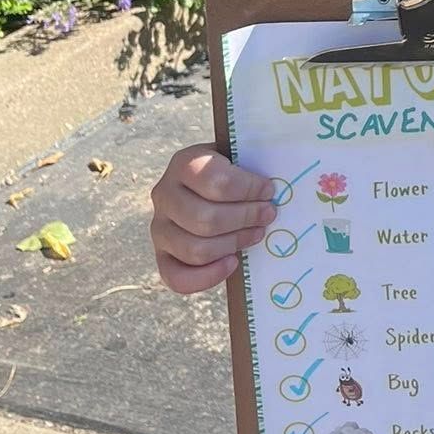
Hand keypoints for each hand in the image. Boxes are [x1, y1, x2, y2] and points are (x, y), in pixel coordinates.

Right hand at [150, 143, 277, 294]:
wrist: (209, 186)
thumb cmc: (232, 171)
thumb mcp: (239, 156)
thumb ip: (254, 164)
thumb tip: (274, 190)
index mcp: (184, 163)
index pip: (213, 179)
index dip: (247, 188)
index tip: (268, 191)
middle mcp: (165, 195)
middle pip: (205, 218)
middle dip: (245, 219)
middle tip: (268, 214)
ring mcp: (159, 227)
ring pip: (195, 249)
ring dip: (233, 244)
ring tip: (256, 234)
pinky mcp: (162, 254)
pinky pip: (176, 277)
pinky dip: (208, 276)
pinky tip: (232, 262)